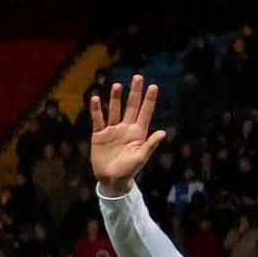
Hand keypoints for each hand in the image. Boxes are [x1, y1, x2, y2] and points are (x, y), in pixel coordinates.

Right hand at [88, 74, 166, 192]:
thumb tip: (163, 132)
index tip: (153, 86)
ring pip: (114, 110)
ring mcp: (112, 130)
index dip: (149, 100)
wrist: (111, 179)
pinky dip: (96, 110)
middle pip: (131, 106)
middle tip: (138, 77)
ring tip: (117, 85)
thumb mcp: (140, 158)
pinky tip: (95, 99)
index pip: (145, 112)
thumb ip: (150, 145)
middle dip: (134, 92)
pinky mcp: (99, 135)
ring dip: (115, 98)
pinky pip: (98, 120)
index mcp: (138, 132)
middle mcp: (126, 128)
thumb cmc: (128, 170)